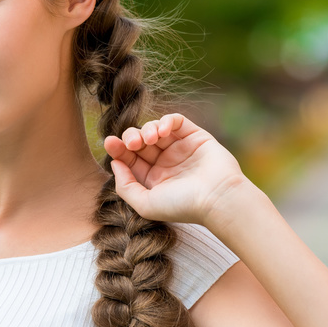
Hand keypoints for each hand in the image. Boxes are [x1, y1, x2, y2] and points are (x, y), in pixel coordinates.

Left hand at [103, 113, 248, 225]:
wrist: (218, 199)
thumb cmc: (183, 206)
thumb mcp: (145, 204)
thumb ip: (125, 186)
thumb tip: (115, 163)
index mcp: (153, 179)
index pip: (130, 159)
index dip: (118, 149)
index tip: (110, 143)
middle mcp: (166, 163)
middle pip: (139, 141)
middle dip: (131, 137)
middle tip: (132, 143)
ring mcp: (180, 148)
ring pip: (155, 129)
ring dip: (147, 129)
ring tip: (149, 139)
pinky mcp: (195, 136)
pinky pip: (176, 121)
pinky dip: (166, 121)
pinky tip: (162, 131)